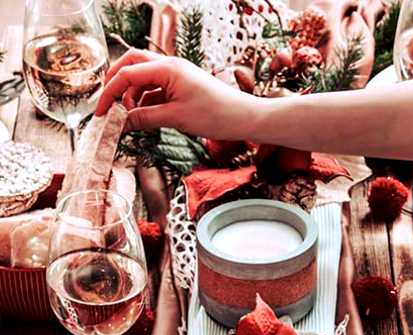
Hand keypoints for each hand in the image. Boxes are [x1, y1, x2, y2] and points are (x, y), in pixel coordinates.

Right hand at [95, 50, 256, 137]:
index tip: (100, 112)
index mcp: (167, 67)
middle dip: (116, 84)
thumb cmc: (215, 115)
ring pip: (144, 79)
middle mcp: (170, 66)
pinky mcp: (182, 87)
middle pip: (132, 66)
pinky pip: (156, 90)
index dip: (110, 92)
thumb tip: (121, 123)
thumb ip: (145, 118)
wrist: (244, 118)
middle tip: (108, 106)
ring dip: (132, 96)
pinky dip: (146, 103)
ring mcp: (176, 76)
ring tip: (129, 119)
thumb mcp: (176, 118)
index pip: (127, 73)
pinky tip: (143, 118)